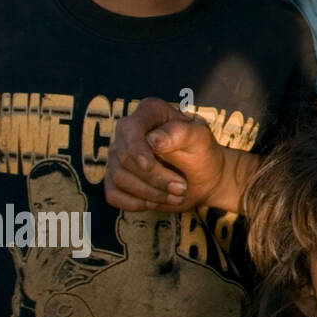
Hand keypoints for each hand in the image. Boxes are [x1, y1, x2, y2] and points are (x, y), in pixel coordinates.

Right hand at [104, 97, 224, 211]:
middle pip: (125, 158)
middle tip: (181, 188)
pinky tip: (158, 201)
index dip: (136, 148)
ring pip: (119, 178)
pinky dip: (136, 203)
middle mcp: (127, 132)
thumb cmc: (202, 153)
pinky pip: (113, 195)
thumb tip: (153, 139)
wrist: (202, 178)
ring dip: (150, 193)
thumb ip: (181, 133)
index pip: (131, 128)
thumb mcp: (201, 140)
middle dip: (155, 178)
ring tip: (177, 195)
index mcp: (149, 112)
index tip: (148, 165)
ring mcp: (117, 156)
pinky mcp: (114, 179)